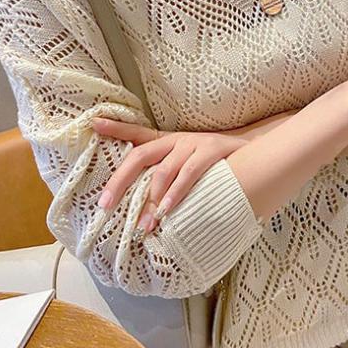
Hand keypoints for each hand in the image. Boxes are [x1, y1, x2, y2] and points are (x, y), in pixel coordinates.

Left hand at [90, 118, 248, 235]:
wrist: (253, 151)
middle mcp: (177, 140)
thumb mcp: (186, 162)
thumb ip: (166, 176)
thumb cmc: (214, 163)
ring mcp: (194, 144)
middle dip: (120, 180)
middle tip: (105, 204)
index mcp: (168, 141)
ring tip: (143, 224)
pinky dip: (175, 194)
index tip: (94, 123)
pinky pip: (188, 174)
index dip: (115, 128)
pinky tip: (166, 211)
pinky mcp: (211, 151)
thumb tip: (142, 206)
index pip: (137, 133)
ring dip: (151, 200)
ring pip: (163, 170)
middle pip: (140, 155)